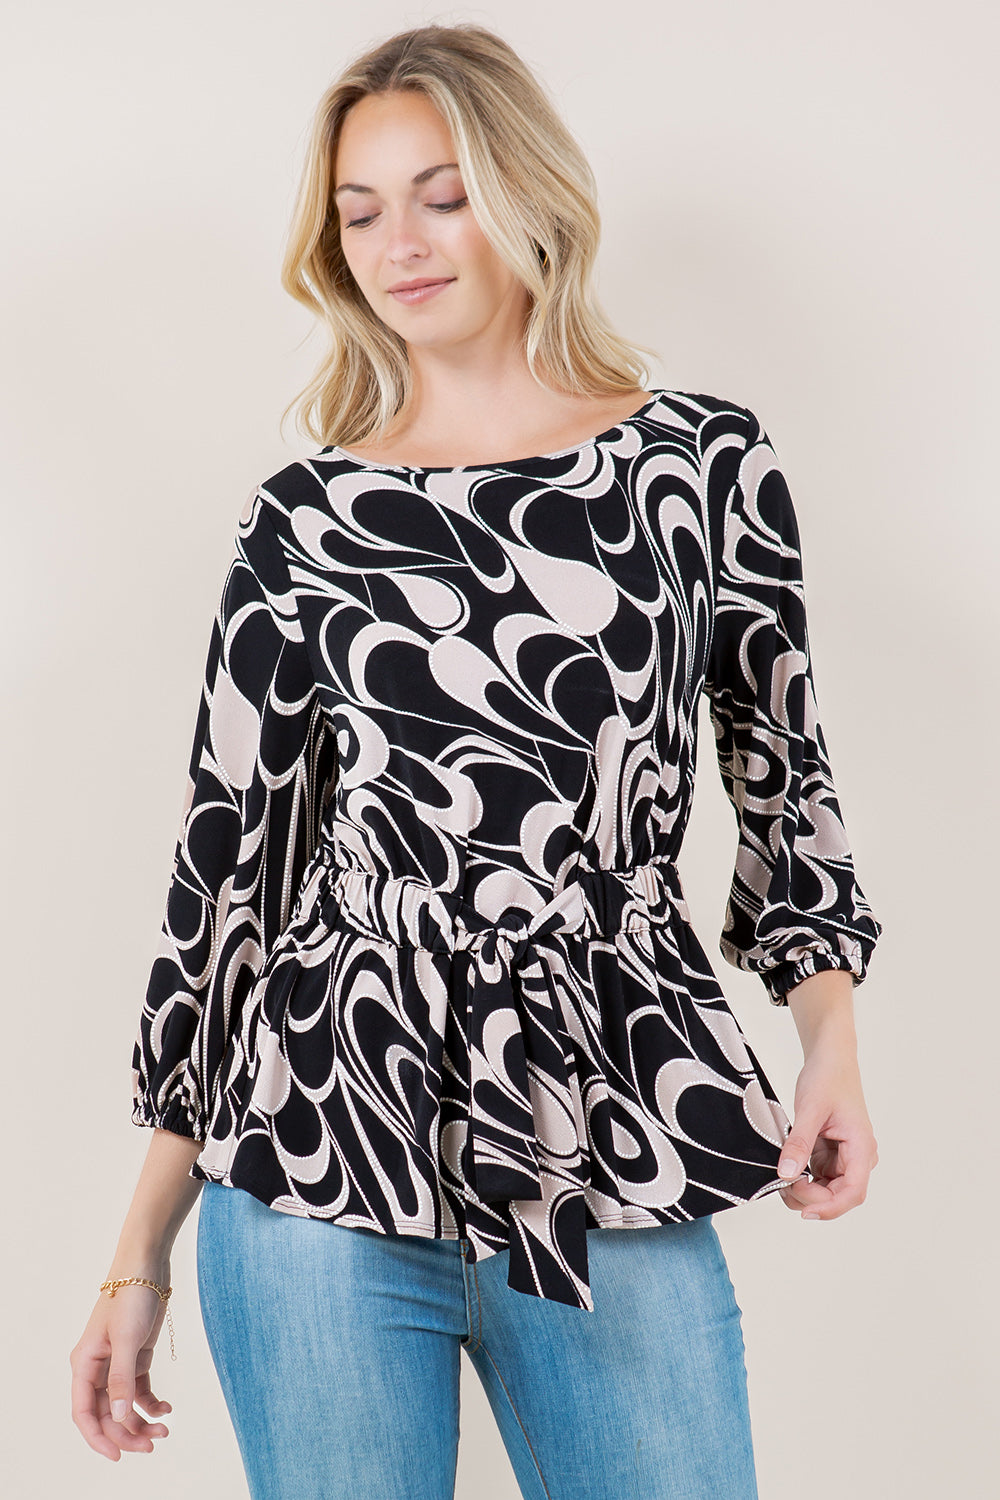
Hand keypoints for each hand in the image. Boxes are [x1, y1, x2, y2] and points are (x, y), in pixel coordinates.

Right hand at [70, 1273, 173, 1460]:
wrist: (147, 1264)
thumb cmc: (131, 1296)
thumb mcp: (128, 1339)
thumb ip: (122, 1379)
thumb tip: (117, 1417)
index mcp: (85, 1364)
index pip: (84, 1412)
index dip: (98, 1438)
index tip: (118, 1455)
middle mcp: (97, 1368)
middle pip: (106, 1413)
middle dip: (126, 1433)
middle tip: (152, 1444)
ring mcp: (117, 1363)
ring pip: (123, 1405)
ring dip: (141, 1420)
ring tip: (164, 1429)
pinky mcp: (136, 1356)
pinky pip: (139, 1390)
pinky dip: (151, 1403)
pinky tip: (167, 1408)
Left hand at [775, 1049, 878, 1220]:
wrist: (830, 1059)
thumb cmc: (828, 1078)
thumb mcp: (810, 1109)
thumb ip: (799, 1142)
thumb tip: (786, 1173)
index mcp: (861, 1147)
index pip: (853, 1192)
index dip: (830, 1207)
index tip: (804, 1209)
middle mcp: (857, 1157)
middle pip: (838, 1196)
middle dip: (810, 1198)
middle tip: (782, 1184)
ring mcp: (844, 1158)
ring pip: (826, 1190)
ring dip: (803, 1191)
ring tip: (781, 1176)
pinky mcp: (831, 1155)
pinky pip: (817, 1177)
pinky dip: (801, 1178)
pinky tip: (786, 1168)